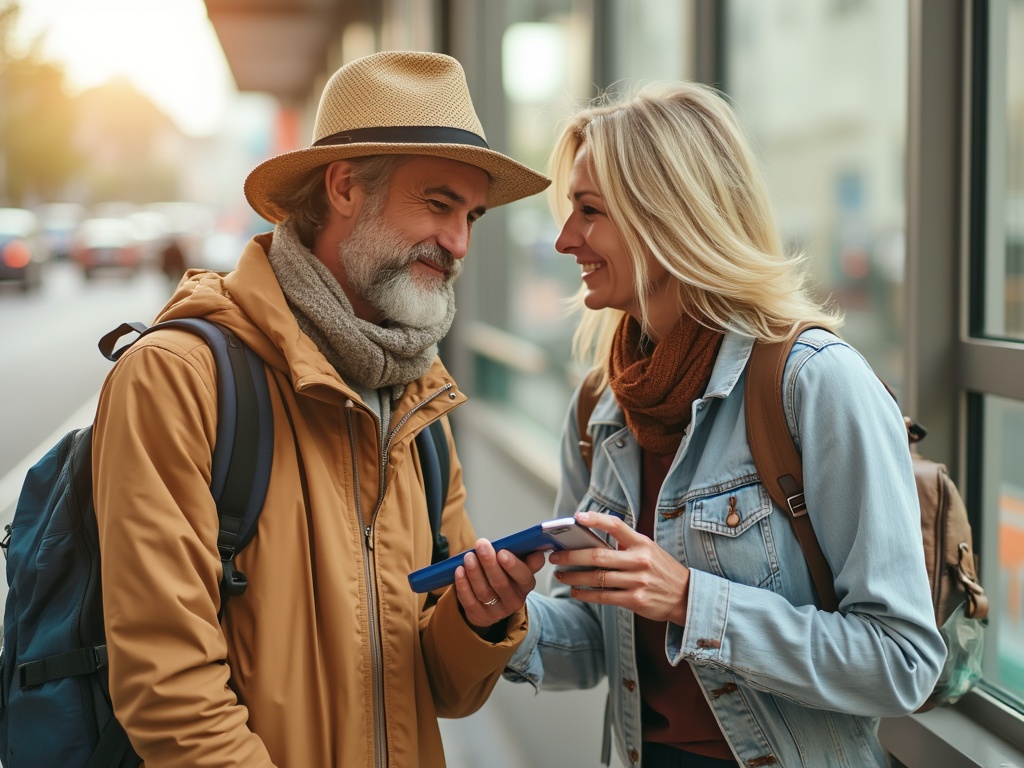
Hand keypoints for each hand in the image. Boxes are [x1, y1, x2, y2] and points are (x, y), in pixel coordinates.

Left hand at [454, 539, 545, 634]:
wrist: (494, 602)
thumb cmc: (506, 574)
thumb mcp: (518, 566)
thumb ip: (526, 556)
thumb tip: (534, 547)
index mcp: (526, 584)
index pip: (523, 576)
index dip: (513, 565)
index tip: (502, 552)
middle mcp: (514, 600)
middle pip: (501, 583)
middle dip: (489, 562)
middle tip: (481, 545)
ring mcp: (497, 611)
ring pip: (484, 592)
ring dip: (474, 572)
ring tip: (468, 556)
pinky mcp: (480, 616)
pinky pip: (470, 601)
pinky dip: (463, 585)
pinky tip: (459, 571)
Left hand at [549, 511, 689, 625]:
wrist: (685, 596)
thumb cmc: (661, 570)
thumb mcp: (648, 550)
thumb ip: (624, 545)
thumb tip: (590, 540)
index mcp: (642, 543)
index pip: (616, 526)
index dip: (596, 519)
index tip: (578, 517)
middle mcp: (640, 560)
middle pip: (598, 555)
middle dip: (571, 556)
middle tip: (555, 556)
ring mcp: (638, 581)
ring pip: (597, 578)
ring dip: (574, 576)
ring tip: (560, 575)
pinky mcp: (635, 600)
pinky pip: (603, 596)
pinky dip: (585, 594)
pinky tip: (575, 591)